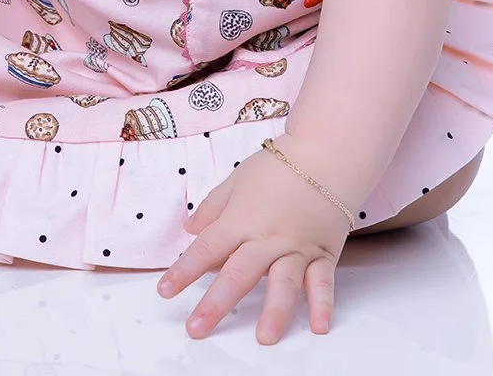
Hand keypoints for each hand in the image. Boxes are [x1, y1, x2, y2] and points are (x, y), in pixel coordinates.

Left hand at [154, 134, 354, 343]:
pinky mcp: (323, 253)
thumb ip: (213, 207)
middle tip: (198, 328)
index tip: (165, 291)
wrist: (326, 155)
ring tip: (264, 338)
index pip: (207, 249)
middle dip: (216, 304)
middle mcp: (268, 238)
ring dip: (274, 311)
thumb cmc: (280, 166)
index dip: (183, 271)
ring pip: (284, 283)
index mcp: (242, 219)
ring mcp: (297, 248)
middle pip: (239, 274)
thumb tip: (189, 229)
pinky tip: (318, 326)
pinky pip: (322, 282)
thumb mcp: (237, 180)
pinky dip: (322, 304)